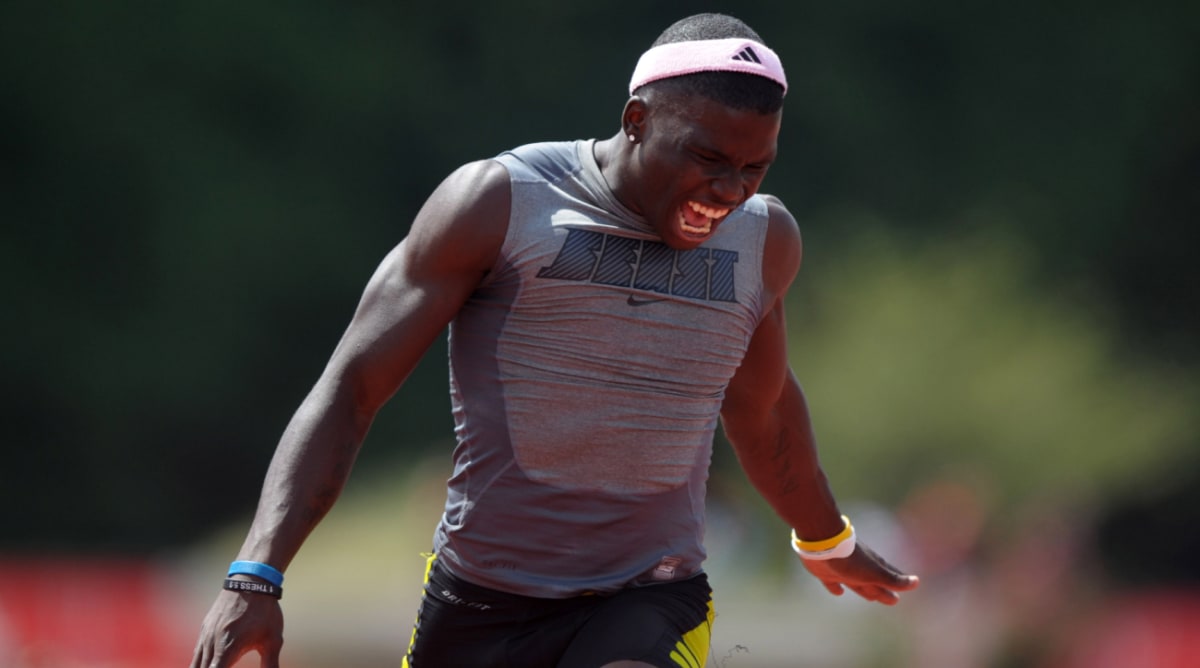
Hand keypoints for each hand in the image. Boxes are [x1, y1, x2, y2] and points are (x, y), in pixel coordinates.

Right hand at [190, 589, 283, 667]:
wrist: (251, 581)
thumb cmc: (265, 611)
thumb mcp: (273, 640)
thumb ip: (270, 664)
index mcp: (228, 649)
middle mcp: (212, 644)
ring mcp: (206, 636)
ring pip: (195, 664)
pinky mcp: (204, 628)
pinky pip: (197, 653)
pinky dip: (198, 664)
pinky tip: (205, 667)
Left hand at [800, 540, 919, 604]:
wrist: (823, 544)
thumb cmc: (851, 560)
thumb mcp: (875, 572)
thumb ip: (893, 579)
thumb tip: (917, 582)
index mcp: (872, 567)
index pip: (890, 577)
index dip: (899, 584)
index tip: (910, 586)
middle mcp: (859, 569)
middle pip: (874, 583)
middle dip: (884, 591)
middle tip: (894, 600)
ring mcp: (842, 570)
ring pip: (857, 583)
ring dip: (865, 590)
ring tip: (872, 597)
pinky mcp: (826, 572)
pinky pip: (833, 583)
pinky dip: (836, 588)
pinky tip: (839, 592)